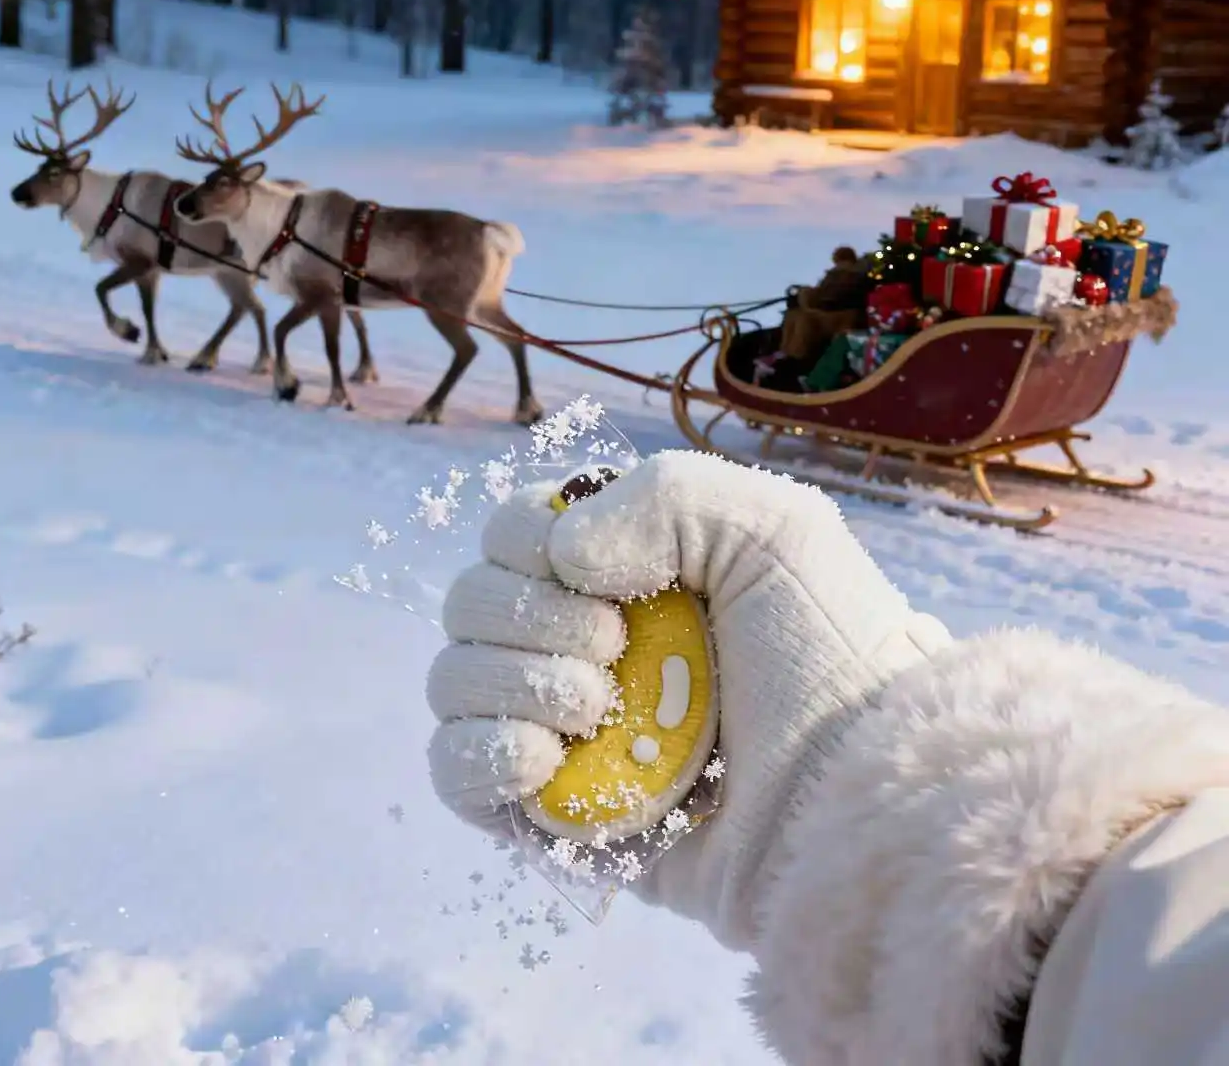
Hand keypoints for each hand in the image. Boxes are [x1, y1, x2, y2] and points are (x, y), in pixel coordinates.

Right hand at [426, 450, 952, 947]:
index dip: (529, 542)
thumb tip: (563, 556)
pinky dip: (478, 755)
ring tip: (595, 709)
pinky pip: (453, 769)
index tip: (604, 578)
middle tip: (614, 647)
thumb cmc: (827, 656)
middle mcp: (579, 638)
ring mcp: (560, 723)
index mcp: (622, 568)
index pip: (513, 531)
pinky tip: (544, 758)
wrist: (850, 798)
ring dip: (510, 682)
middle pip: (471, 601)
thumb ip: (665, 495)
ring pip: (452, 680)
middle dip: (526, 616)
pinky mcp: (549, 807)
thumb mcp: (776, 530)